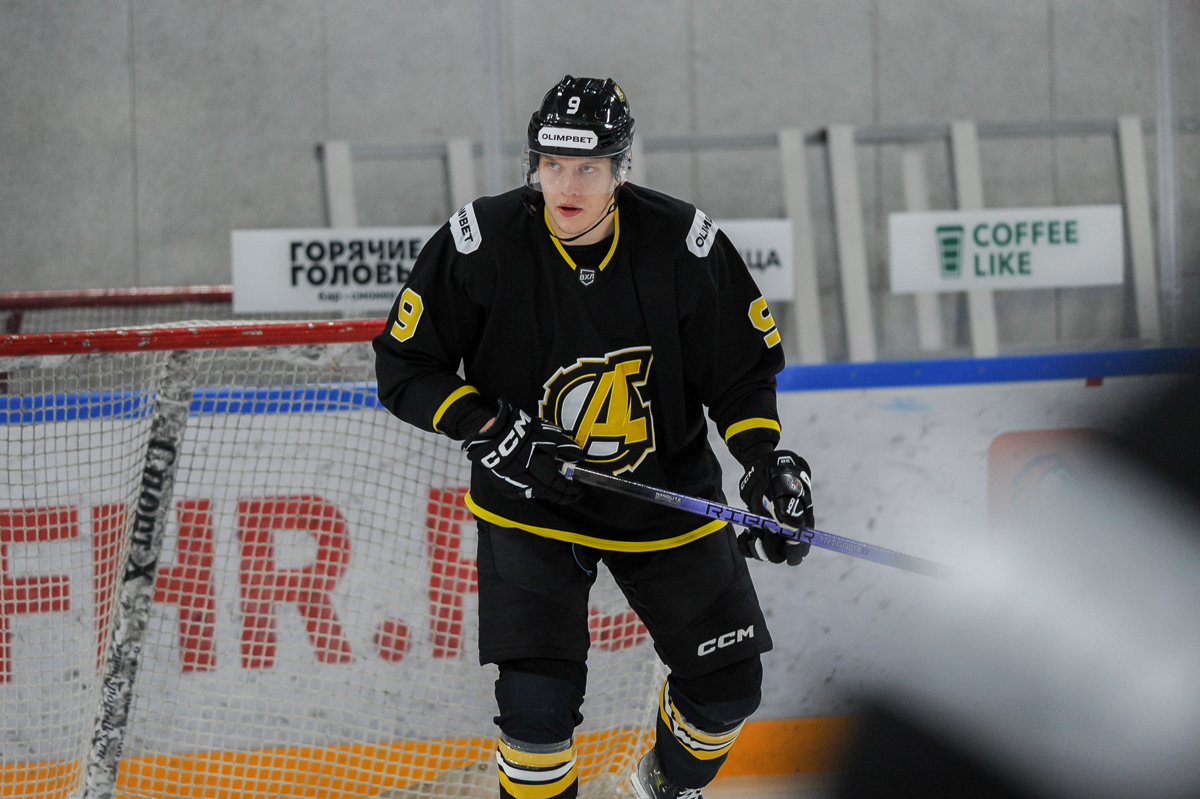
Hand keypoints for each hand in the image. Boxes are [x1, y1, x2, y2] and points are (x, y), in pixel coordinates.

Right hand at [462, 399, 583, 502]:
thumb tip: (579, 456)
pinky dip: (533, 488)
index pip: (564, 489)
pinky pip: (524, 491)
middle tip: (571, 494)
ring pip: (538, 494)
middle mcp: (534, 487)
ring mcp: (518, 489)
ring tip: (554, 487)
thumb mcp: (552, 437)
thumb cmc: (527, 436)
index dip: (573, 491)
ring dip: (548, 492)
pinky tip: (536, 482)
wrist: (497, 438)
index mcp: (547, 476)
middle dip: (564, 496)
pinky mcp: (507, 488)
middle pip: (552, 496)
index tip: (579, 490)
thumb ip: (568, 448)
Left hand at [737, 450, 813, 565]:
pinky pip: (752, 547)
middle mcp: (787, 532)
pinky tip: (744, 535)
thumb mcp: (784, 488)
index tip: (779, 540)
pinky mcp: (759, 528)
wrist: (764, 467)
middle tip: (759, 531)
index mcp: (800, 524)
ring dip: (756, 548)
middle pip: (782, 555)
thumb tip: (795, 529)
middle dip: (769, 549)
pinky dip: (746, 546)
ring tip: (750, 531)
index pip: (800, 549)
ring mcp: (772, 531)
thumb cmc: (779, 476)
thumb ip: (788, 509)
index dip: (791, 551)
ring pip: (766, 554)